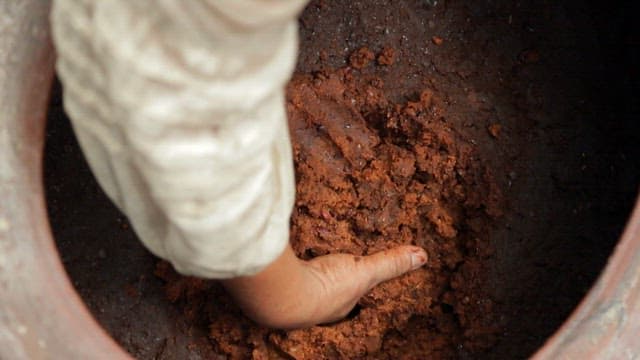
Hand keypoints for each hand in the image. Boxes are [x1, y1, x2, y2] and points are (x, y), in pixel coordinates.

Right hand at [222, 243, 426, 328]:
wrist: (284, 292)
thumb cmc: (326, 288)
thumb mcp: (366, 272)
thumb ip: (390, 263)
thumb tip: (422, 256)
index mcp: (340, 307)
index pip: (352, 297)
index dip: (355, 284)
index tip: (356, 272)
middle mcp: (318, 307)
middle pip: (328, 289)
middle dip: (330, 276)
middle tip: (334, 263)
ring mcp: (297, 295)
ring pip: (308, 281)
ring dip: (310, 269)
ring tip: (313, 253)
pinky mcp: (279, 281)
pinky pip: (290, 269)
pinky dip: (292, 260)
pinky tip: (290, 248)